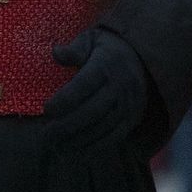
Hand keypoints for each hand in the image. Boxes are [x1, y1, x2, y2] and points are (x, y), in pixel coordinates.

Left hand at [43, 29, 147, 153]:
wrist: (145, 60)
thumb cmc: (109, 49)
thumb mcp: (93, 39)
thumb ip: (75, 48)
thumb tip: (56, 53)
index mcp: (107, 64)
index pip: (84, 85)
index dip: (65, 99)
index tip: (46, 109)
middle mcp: (120, 87)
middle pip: (92, 111)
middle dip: (67, 125)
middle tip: (45, 134)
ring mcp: (128, 106)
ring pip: (101, 128)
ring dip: (77, 140)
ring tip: (55, 146)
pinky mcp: (132, 120)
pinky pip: (113, 138)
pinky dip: (94, 148)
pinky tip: (75, 153)